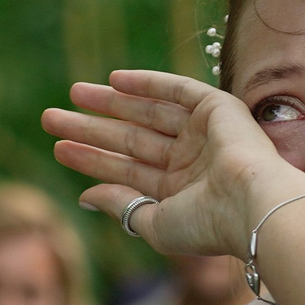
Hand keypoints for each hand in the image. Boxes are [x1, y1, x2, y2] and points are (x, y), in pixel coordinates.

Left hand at [43, 70, 304, 261]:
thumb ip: (121, 207)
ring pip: (147, 113)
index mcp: (179, 192)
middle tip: (51, 118)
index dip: (91, 159)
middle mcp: (191, 161)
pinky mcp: (217, 109)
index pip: (125, 171)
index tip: (58, 148)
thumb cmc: (207, 224)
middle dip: (91, 127)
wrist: (253, 205)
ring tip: (72, 94)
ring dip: (110, 103)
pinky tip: (113, 80)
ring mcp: (203, 133)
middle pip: (130, 139)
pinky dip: (147, 83)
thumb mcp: (153, 223)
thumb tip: (83, 197)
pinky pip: (177, 90)